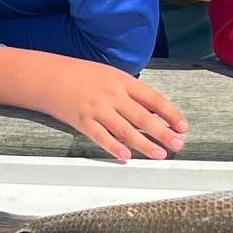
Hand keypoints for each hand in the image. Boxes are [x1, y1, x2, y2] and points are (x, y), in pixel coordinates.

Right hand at [0, 48, 189, 162]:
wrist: (49, 76)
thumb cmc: (82, 76)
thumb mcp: (110, 75)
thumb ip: (130, 92)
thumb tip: (153, 111)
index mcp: (122, 81)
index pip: (153, 98)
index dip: (170, 113)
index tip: (183, 126)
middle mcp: (112, 95)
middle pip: (143, 116)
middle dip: (163, 132)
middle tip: (178, 145)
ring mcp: (97, 108)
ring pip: (125, 130)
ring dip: (144, 144)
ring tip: (160, 155)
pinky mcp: (82, 121)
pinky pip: (100, 137)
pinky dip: (113, 147)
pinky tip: (126, 157)